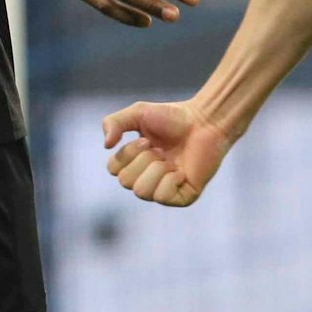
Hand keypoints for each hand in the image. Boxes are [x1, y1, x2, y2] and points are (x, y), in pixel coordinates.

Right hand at [101, 100, 233, 206]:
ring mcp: (163, 190)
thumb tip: (106, 146)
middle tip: (161, 149)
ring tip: (171, 160)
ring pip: (142, 192)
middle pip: (125, 182)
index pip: (113, 169)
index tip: (147, 139)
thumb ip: (114, 122)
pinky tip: (181, 171)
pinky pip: (163, 196)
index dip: (128, 153)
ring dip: (156, 169)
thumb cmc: (173, 117)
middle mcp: (146, 179)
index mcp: (134, 163)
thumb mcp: (138, 113)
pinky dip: (171, 179)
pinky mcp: (181, 198)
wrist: (205, 122)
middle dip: (143, 160)